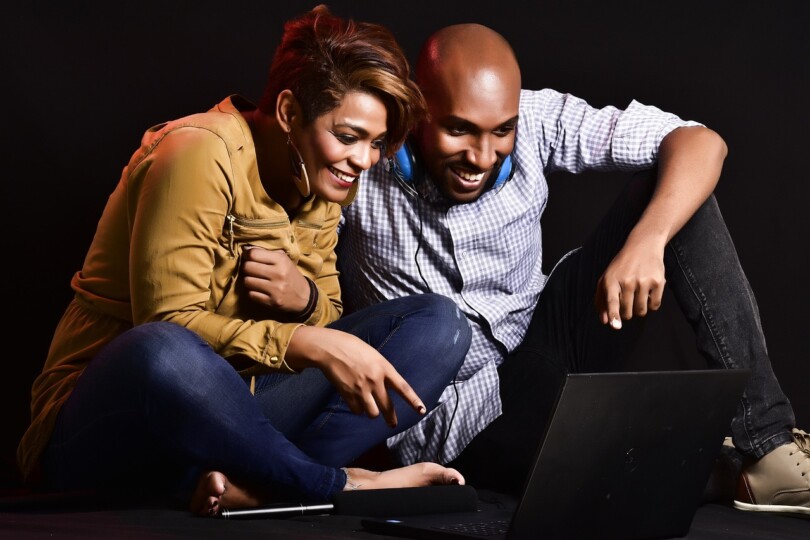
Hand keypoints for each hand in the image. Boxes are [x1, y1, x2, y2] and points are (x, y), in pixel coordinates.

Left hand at [241, 246, 309, 313]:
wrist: (304, 296)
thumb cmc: (290, 274)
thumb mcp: (283, 259)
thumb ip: (266, 252)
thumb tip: (246, 249)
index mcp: (281, 260)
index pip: (253, 254)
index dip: (249, 255)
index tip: (251, 258)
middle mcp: (278, 274)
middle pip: (248, 267)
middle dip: (247, 268)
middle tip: (252, 270)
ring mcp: (275, 289)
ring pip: (247, 281)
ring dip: (249, 281)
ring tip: (256, 280)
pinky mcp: (272, 302)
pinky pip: (251, 295)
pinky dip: (253, 292)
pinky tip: (259, 290)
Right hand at [286, 326, 426, 426]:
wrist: (331, 348)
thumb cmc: (353, 348)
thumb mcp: (374, 355)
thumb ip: (382, 371)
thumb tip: (387, 388)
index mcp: (384, 367)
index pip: (403, 387)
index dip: (413, 400)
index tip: (422, 410)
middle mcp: (375, 380)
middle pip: (388, 407)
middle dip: (391, 418)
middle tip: (393, 424)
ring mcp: (361, 389)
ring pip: (372, 413)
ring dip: (371, 412)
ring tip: (368, 405)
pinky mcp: (348, 394)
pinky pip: (357, 410)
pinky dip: (357, 408)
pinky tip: (354, 399)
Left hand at [595, 239, 665, 329]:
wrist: (643, 246)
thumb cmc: (621, 267)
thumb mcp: (606, 279)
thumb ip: (602, 301)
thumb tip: (605, 321)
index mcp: (611, 280)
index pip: (612, 301)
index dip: (614, 315)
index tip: (616, 326)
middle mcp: (627, 281)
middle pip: (627, 312)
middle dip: (626, 312)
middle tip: (627, 300)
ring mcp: (643, 281)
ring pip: (641, 311)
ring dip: (639, 310)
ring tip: (637, 296)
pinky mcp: (658, 282)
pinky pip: (654, 306)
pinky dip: (651, 305)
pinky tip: (647, 293)